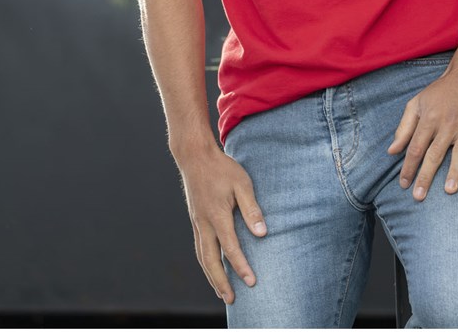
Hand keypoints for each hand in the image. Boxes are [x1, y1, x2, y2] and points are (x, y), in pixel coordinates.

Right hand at [176, 145, 266, 304]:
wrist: (195, 157)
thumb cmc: (222, 168)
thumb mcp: (242, 183)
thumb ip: (252, 208)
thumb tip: (262, 234)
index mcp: (217, 215)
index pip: (230, 248)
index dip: (241, 267)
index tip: (252, 282)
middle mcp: (204, 223)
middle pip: (210, 260)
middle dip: (221, 281)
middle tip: (231, 299)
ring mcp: (197, 222)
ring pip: (202, 256)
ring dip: (211, 276)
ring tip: (222, 292)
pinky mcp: (195, 220)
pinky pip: (199, 247)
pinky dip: (206, 263)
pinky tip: (212, 268)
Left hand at [387, 72, 457, 200]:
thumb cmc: (440, 92)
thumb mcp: (417, 103)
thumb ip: (404, 128)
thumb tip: (392, 151)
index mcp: (429, 119)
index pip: (415, 148)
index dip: (408, 167)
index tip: (403, 184)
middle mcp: (448, 125)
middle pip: (434, 154)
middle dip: (425, 176)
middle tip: (418, 196)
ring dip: (455, 172)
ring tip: (449, 190)